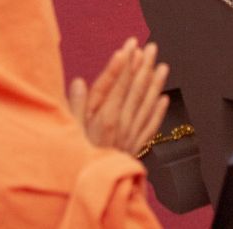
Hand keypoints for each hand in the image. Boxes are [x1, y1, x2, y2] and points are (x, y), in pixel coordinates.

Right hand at [68, 38, 169, 154]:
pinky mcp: (136, 145)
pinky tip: (164, 98)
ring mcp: (131, 134)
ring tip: (162, 65)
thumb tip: (79, 82)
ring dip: (155, 83)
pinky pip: (151, 125)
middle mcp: (121, 122)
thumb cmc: (77, 156)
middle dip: (143, 66)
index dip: (124, 63)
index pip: (117, 83)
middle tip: (150, 46)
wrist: (94, 187)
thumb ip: (75, 105)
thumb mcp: (68, 130)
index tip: (130, 46)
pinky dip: (159, 111)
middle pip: (134, 89)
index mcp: (104, 116)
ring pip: (146, 103)